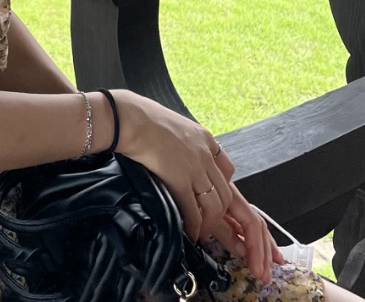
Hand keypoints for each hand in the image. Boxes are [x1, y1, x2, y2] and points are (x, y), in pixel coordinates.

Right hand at [115, 92, 278, 283]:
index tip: (231, 216)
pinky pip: (194, 210)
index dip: (230, 197)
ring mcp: (195, 166)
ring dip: (212, 228)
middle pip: (228, 197)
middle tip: (238, 247)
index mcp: (206, 140)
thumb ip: (188, 147)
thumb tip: (186, 167)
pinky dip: (196, 227)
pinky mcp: (180, 178)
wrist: (126, 117)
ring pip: (215, 206)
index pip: (229, 173)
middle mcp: (206, 154)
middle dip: (234, 226)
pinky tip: (192, 234)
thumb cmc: (141, 121)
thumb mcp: (175, 129)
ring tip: (205, 237)